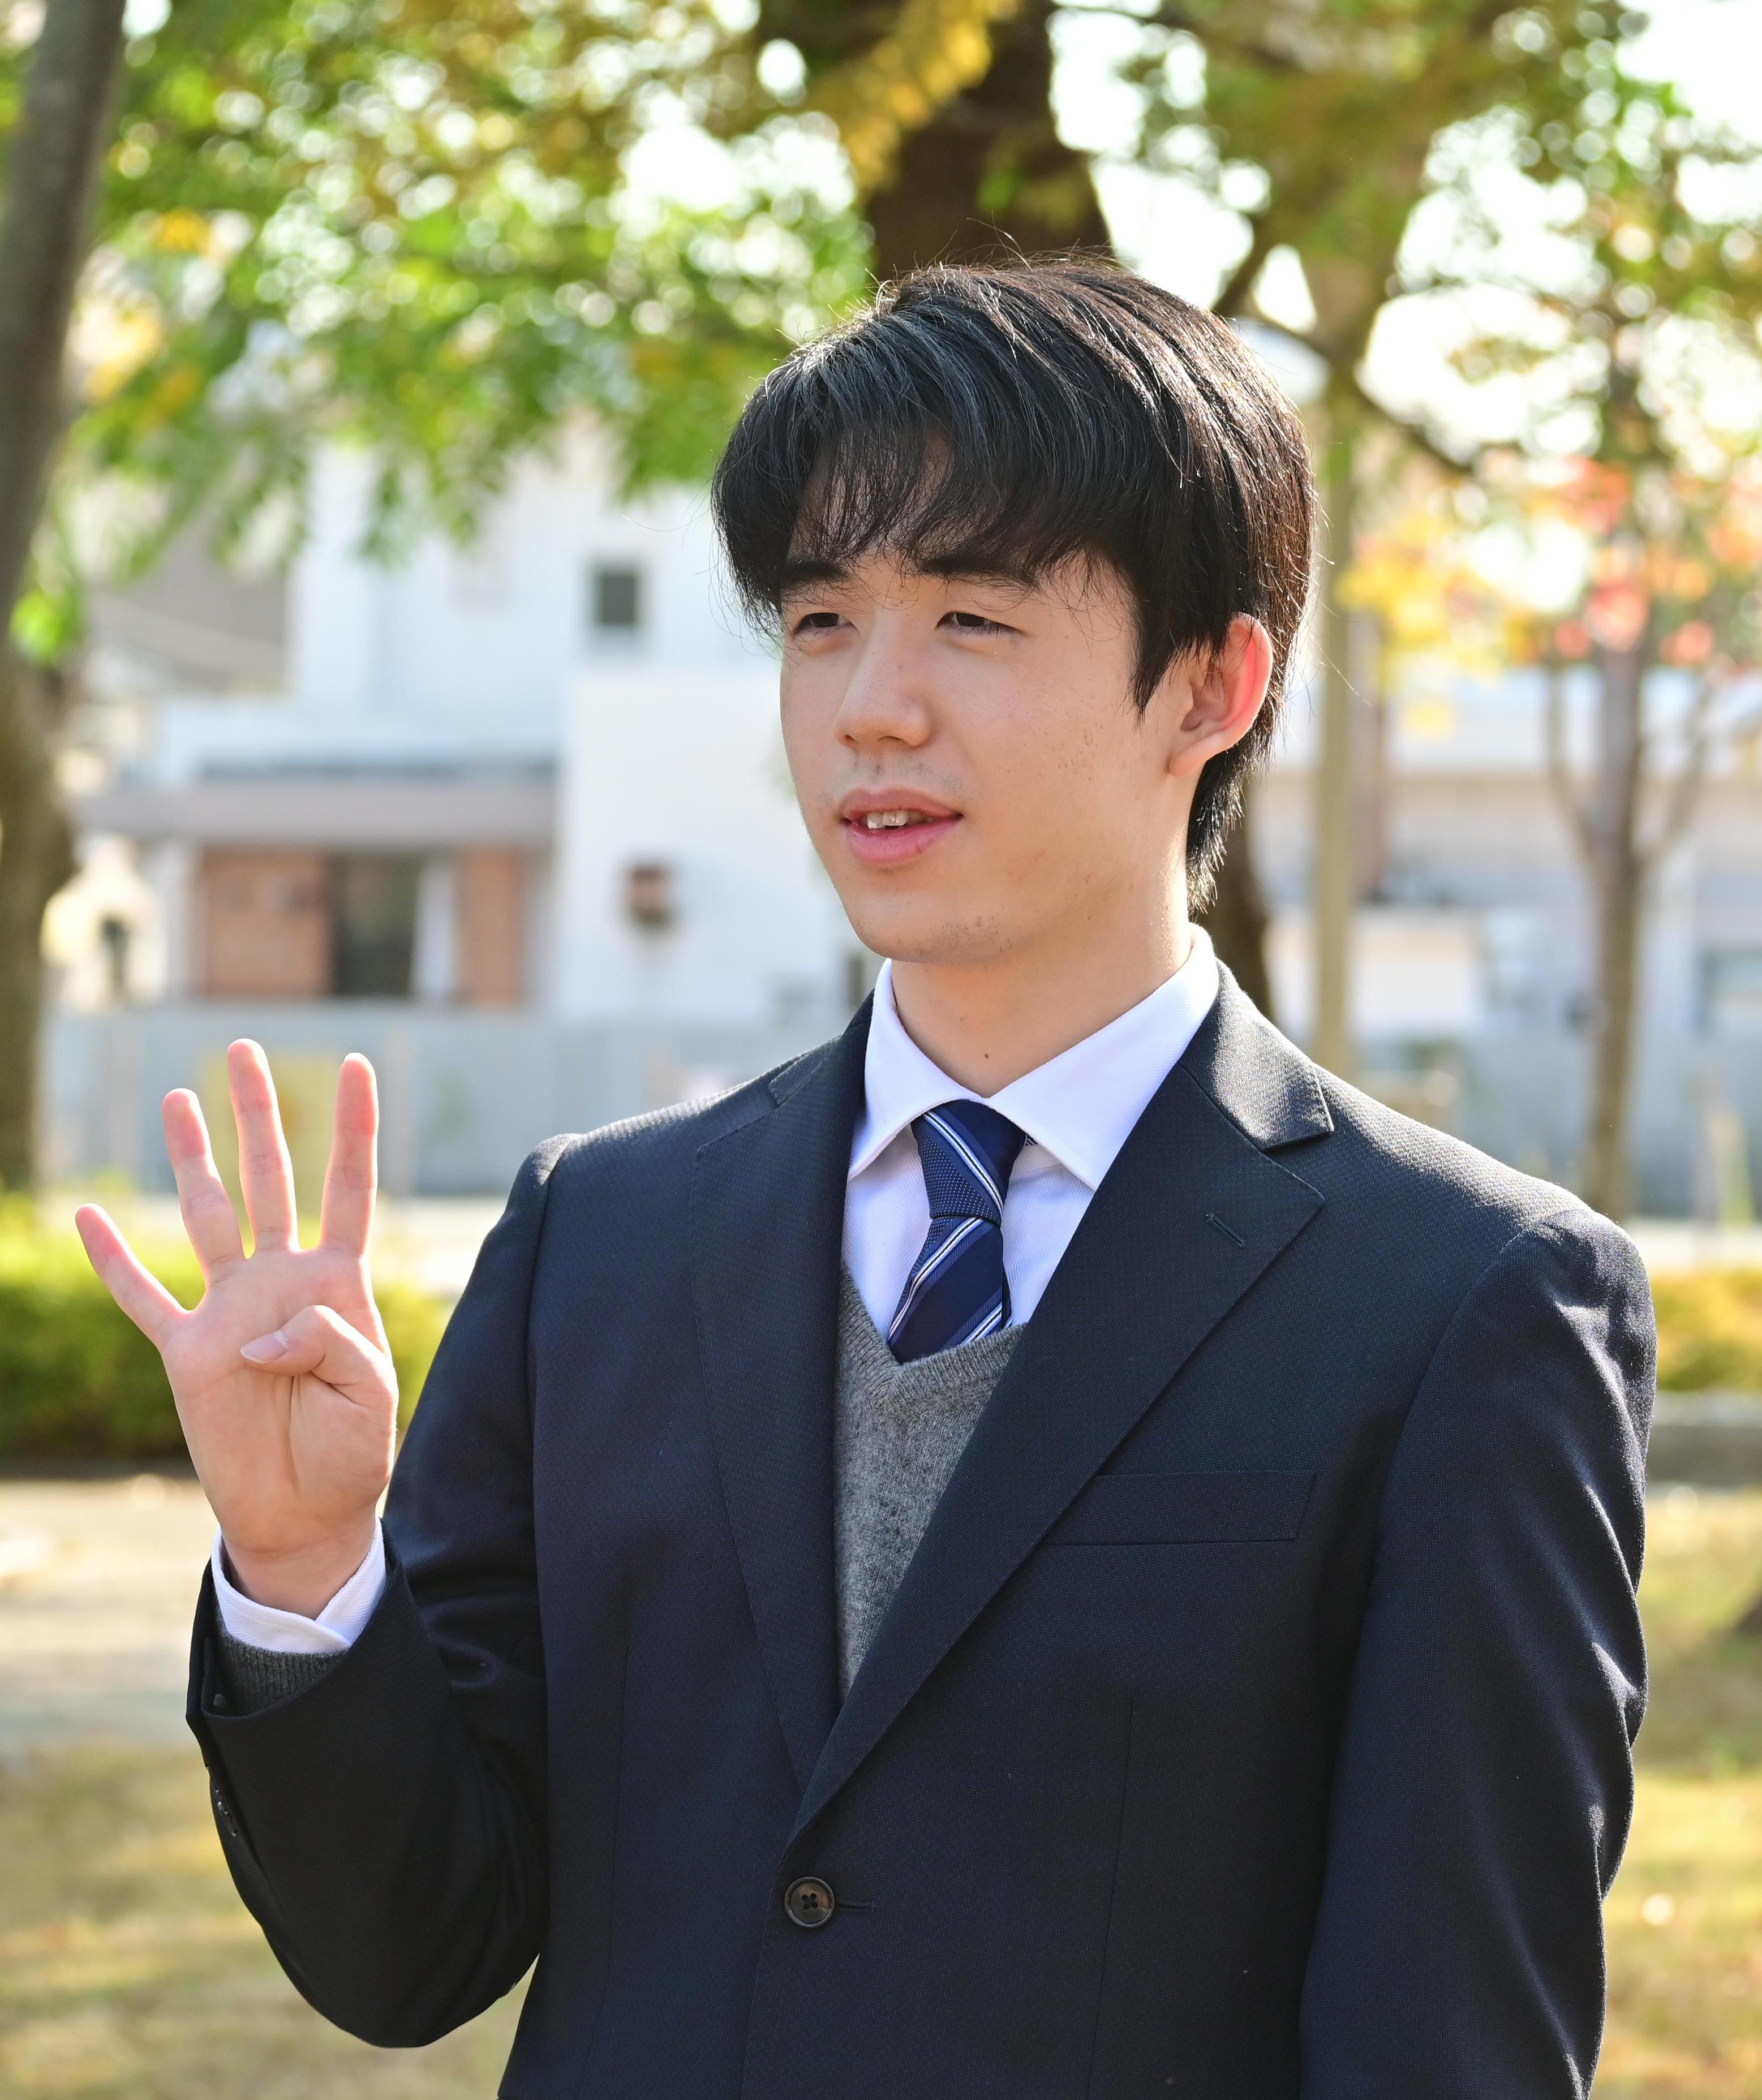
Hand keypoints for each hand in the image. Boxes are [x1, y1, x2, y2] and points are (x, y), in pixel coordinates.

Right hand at [76, 1041, 396, 1617]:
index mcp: (338, 1283)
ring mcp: (230, 1311)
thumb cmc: (353, 1452)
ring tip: (177, 1098)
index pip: (350, 1188)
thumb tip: (265, 1324)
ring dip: (192, 1157)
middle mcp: (281, 1281)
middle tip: (243, 1049)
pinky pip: (142, 1297)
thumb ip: (330, 1342)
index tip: (354, 1064)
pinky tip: (91, 1214)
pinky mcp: (188, 1353)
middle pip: (270, 1178)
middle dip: (258, 1114)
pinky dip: (115, 1259)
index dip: (353, 1128)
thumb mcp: (370, 1393)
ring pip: (207, 1215)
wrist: (308, 1514)